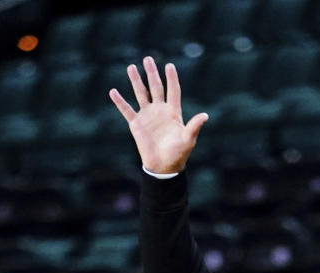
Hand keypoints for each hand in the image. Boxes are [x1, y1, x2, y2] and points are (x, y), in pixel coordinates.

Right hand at [109, 57, 207, 173]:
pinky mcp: (136, 124)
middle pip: (155, 88)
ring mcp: (147, 116)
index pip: (173, 91)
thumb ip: (194, 126)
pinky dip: (120, 101)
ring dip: (136, 81)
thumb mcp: (188, 139)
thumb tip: (205, 115)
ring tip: (131, 67)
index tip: (170, 65)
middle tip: (148, 59)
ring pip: (141, 94)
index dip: (172, 79)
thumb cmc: (178, 153)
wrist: (163, 167)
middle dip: (152, 73)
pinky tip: (113, 91)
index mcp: (173, 112)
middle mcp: (160, 111)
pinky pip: (127, 110)